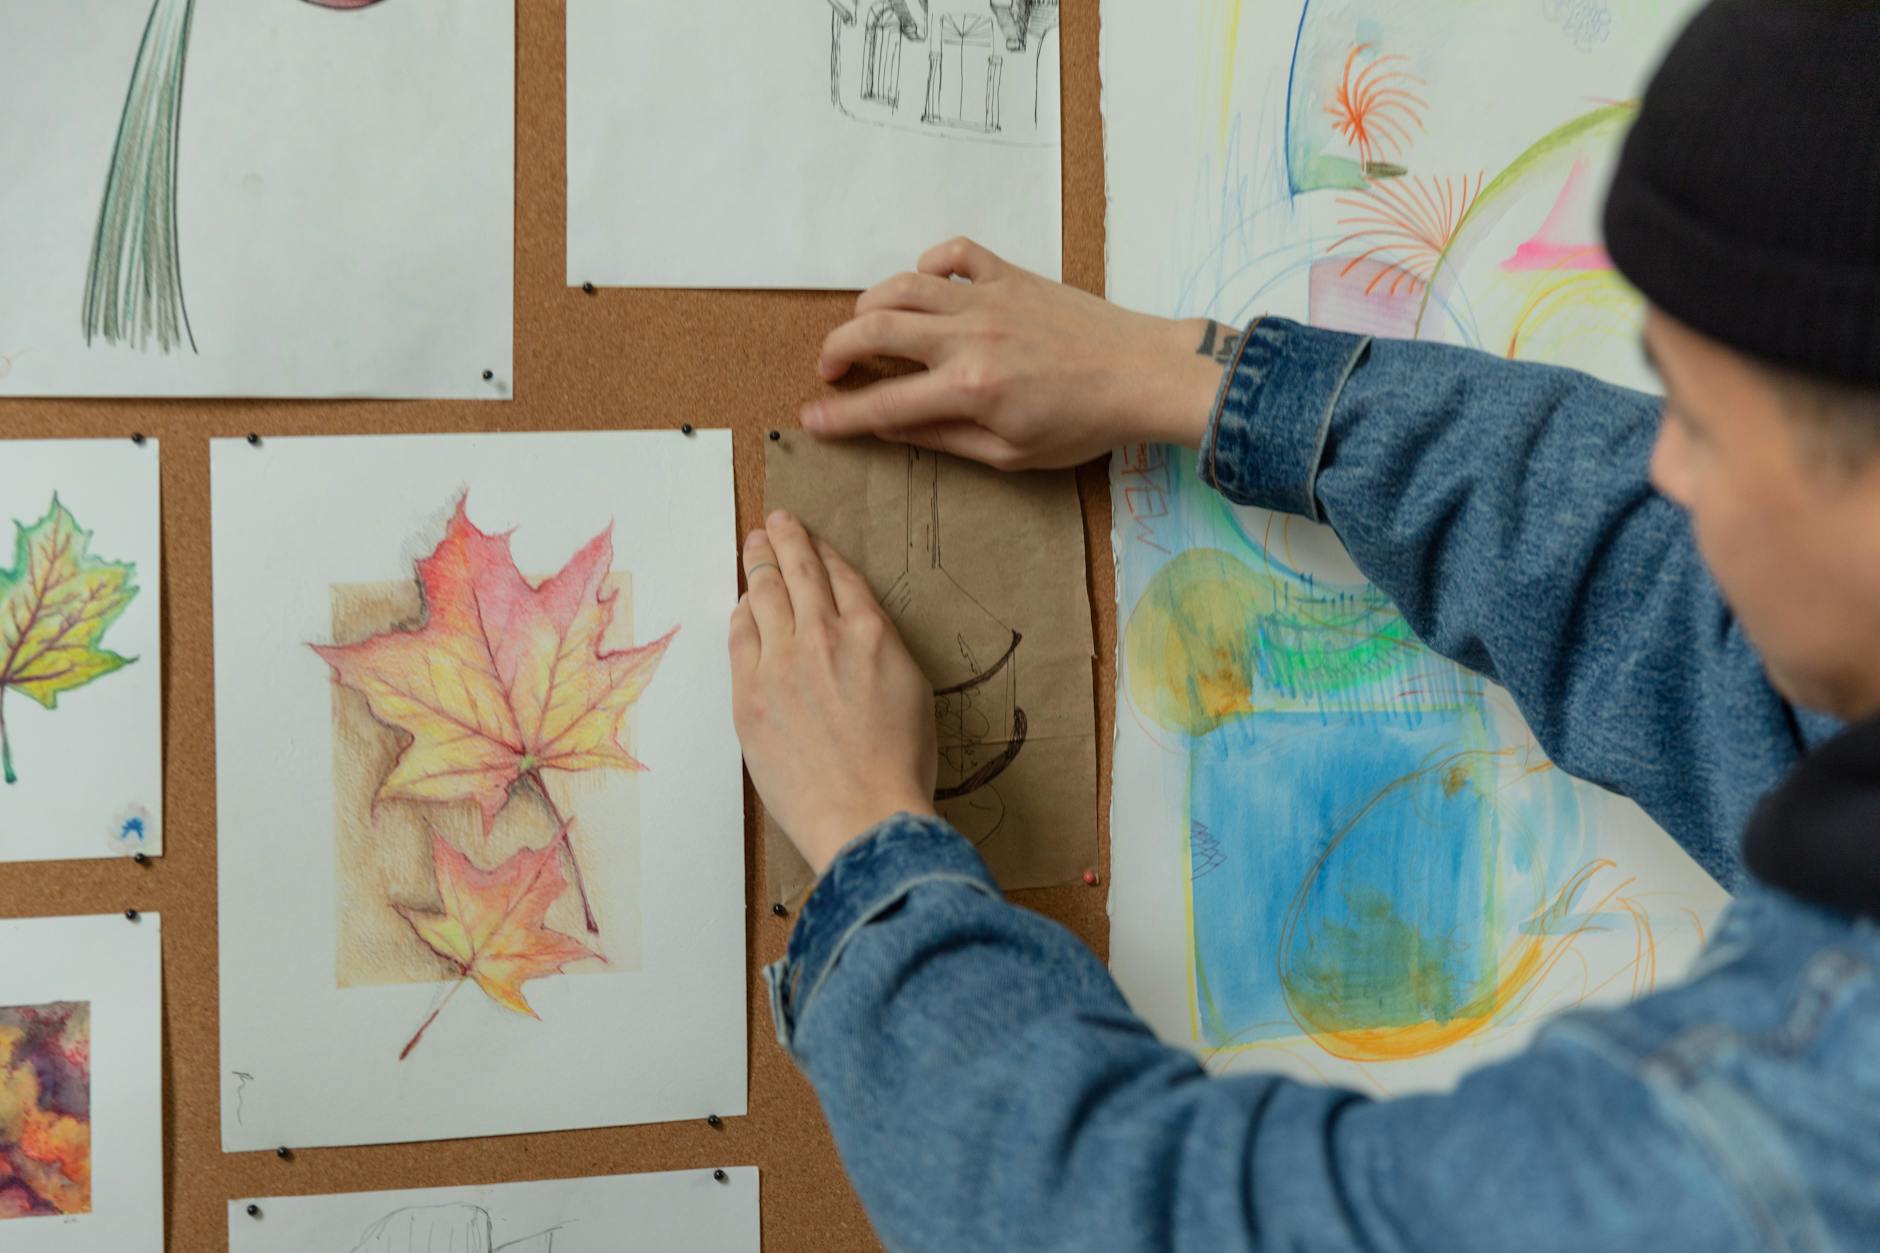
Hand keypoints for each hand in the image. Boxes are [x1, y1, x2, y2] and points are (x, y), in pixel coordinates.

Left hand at [729, 510, 937, 874]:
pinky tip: (742, 605)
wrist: (866, 815)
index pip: (841, 575)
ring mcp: (782, 663)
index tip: (812, 540)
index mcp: (873, 633)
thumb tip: (858, 634)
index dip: (822, 552)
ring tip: (753, 547)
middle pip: (798, 571)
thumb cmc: (899, 767)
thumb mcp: (912, 691)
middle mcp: (825, 635)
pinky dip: (742, 614)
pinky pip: (740, 638)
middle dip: (785, 538)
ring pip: (764, 595)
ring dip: (758, 564)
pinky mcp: (749, 695)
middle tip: (776, 521)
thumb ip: (882, 650)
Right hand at [801, 237, 1228, 469]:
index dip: (840, 414)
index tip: (812, 418)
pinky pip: (954, 253)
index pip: (883, 403)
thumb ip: (944, 437)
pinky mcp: (1011, 275)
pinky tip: (926, 287)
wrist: (1143, 374)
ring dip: (871, 306)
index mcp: (969, 389)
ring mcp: (988, 298)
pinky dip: (929, 265)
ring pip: (903, 286)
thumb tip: (891, 427)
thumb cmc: (1085, 423)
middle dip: (838, 348)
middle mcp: (969, 336)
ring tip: (868, 330)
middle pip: (875, 329)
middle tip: (831, 368)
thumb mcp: (1011, 453)